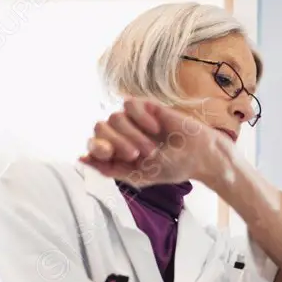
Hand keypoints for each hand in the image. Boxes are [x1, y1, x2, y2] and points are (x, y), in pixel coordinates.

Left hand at [79, 98, 239, 187]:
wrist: (199, 156)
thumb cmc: (173, 167)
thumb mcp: (140, 176)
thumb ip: (111, 169)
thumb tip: (82, 159)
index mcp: (118, 152)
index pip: (94, 144)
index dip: (97, 148)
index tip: (109, 154)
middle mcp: (122, 134)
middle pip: (99, 128)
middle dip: (117, 144)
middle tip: (138, 155)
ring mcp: (133, 119)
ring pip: (114, 118)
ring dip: (134, 136)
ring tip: (153, 147)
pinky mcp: (146, 106)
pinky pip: (129, 105)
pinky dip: (142, 119)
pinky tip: (157, 128)